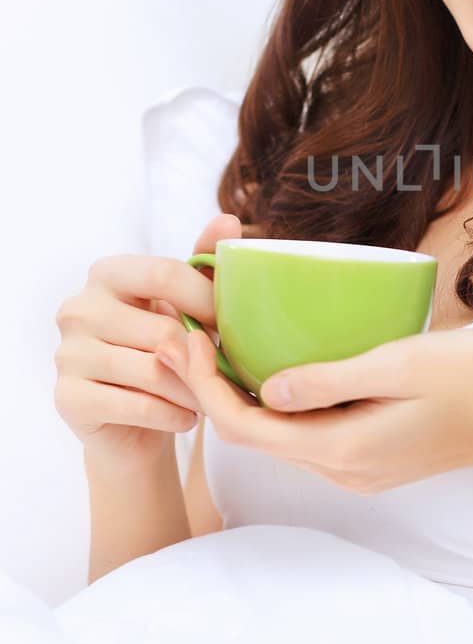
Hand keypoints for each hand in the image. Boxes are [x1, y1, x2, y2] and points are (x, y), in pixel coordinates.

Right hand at [53, 213, 241, 472]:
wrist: (131, 423)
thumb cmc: (163, 352)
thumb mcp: (183, 305)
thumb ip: (203, 262)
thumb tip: (229, 220)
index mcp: (107, 273)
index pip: (166, 273)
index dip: (209, 300)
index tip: (233, 326)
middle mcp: (78, 308)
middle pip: (163, 329)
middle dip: (203, 357)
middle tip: (226, 374)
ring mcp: (67, 354)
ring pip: (153, 371)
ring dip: (193, 391)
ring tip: (210, 398)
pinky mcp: (68, 398)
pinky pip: (138, 405)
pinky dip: (173, 415)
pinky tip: (186, 417)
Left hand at [156, 321, 472, 492]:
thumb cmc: (471, 381)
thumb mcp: (401, 365)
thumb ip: (332, 379)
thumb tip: (265, 386)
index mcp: (341, 448)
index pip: (246, 426)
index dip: (205, 384)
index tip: (186, 336)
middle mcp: (339, 468)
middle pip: (252, 434)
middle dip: (210, 387)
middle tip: (184, 333)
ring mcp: (353, 468)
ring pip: (276, 434)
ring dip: (241, 394)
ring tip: (217, 341)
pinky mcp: (366, 457)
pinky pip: (303, 432)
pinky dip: (275, 401)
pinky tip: (272, 363)